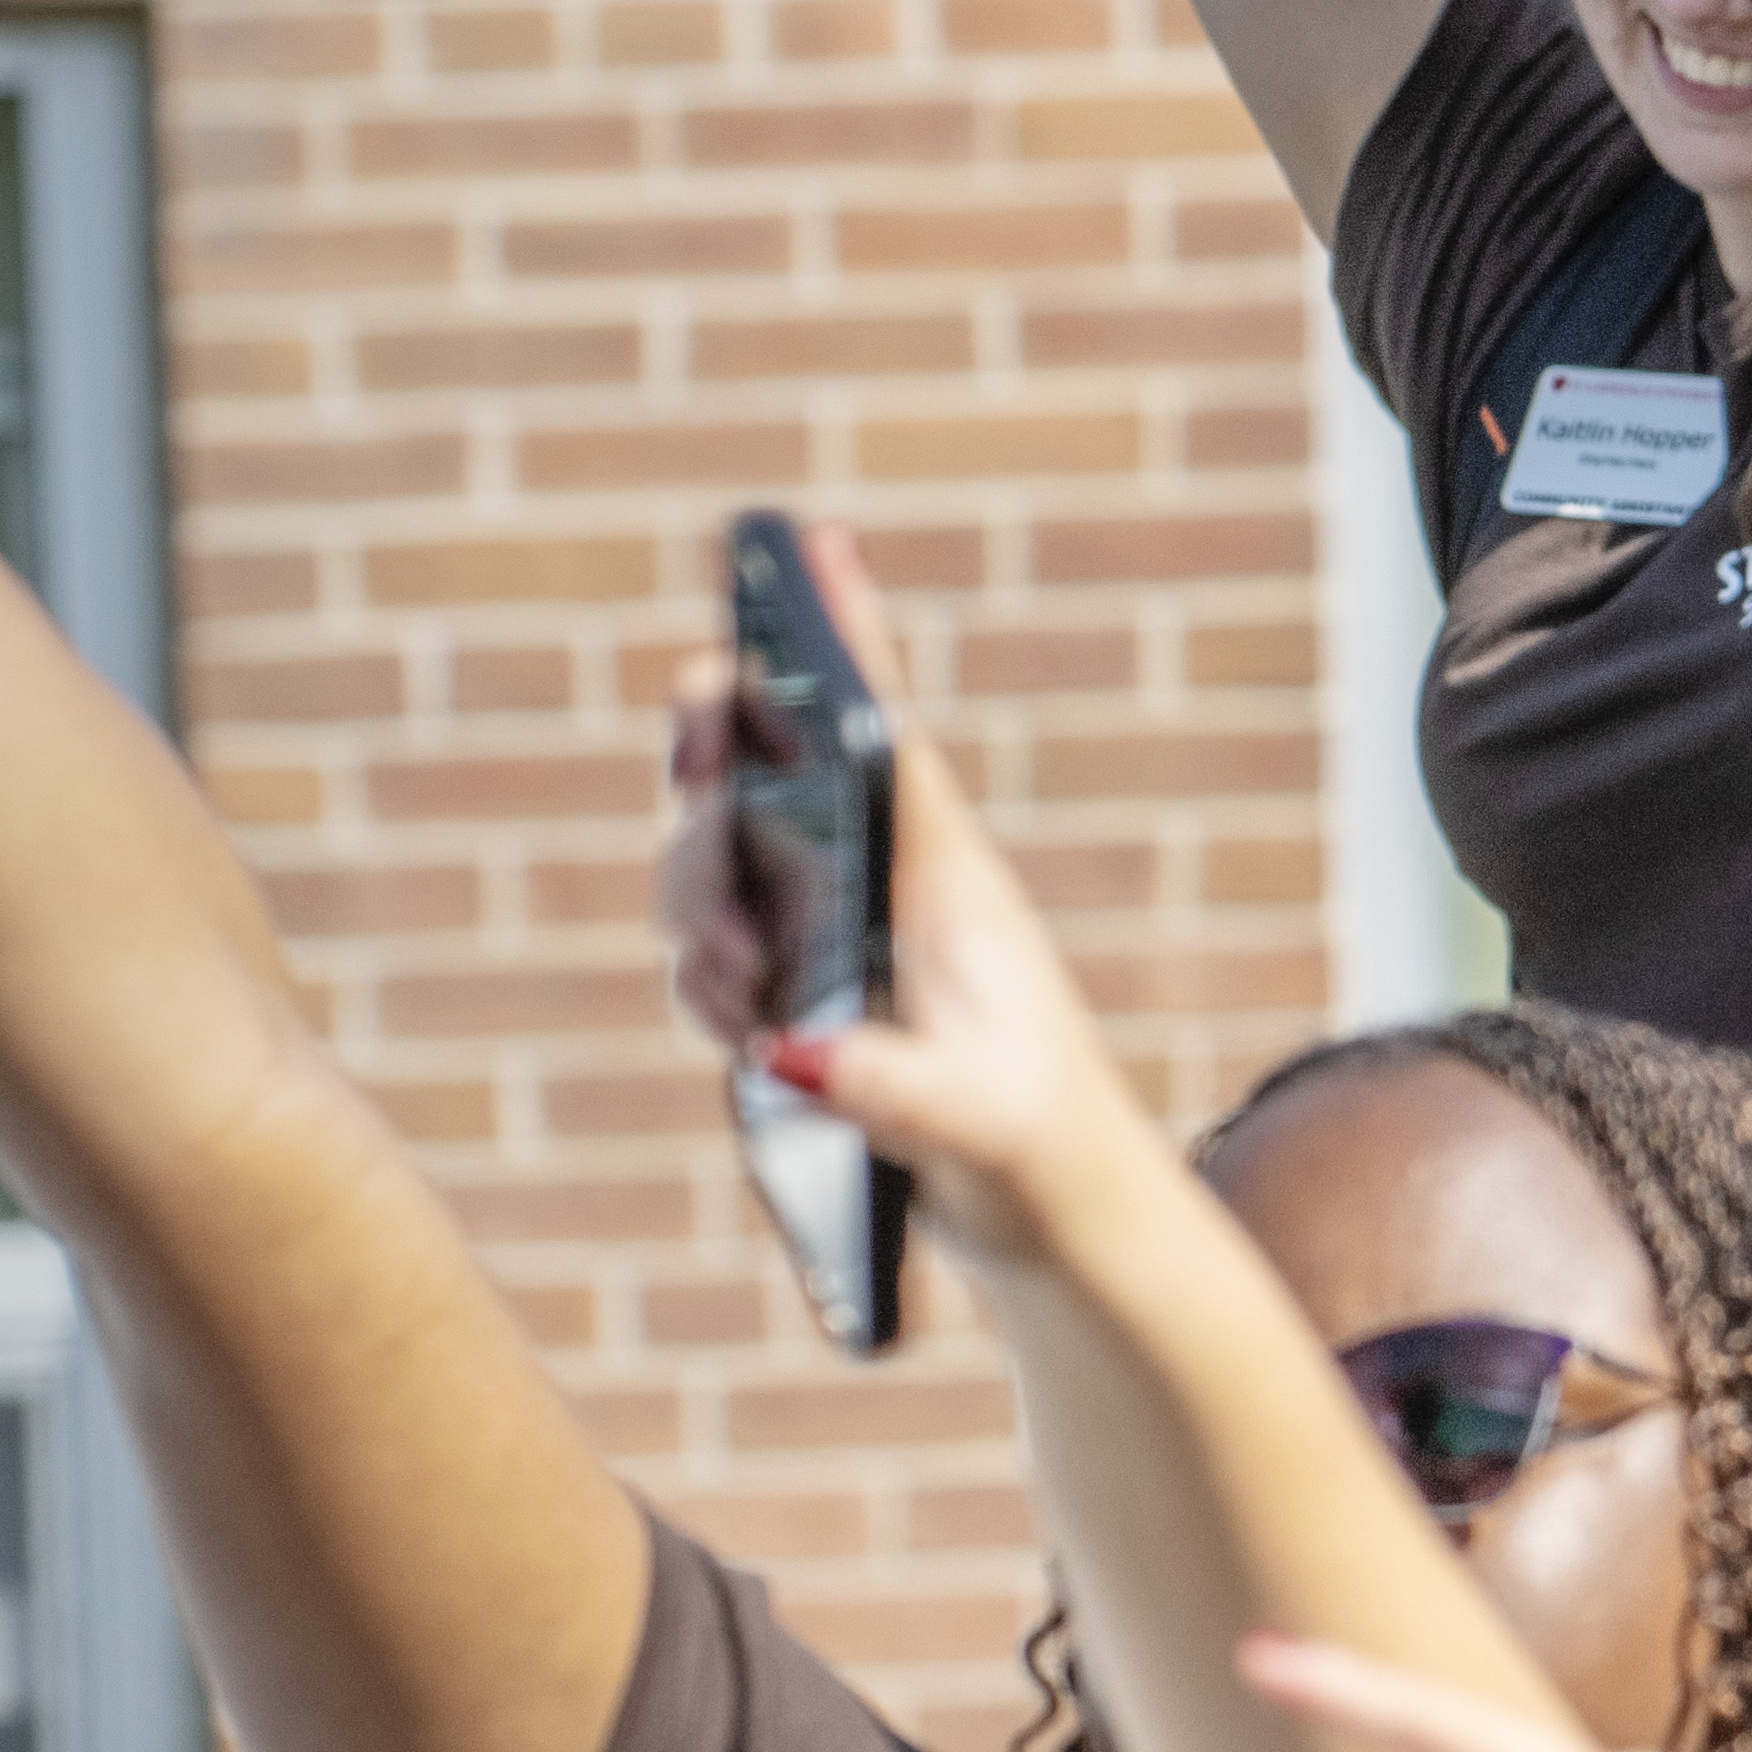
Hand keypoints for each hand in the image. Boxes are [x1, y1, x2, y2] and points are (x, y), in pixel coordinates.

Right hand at [658, 527, 1176, 1275]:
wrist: (1055, 1212)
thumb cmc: (1038, 1145)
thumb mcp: (977, 1122)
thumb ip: (889, 1089)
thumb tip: (785, 1056)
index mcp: (944, 882)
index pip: (881, 733)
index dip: (845, 634)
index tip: (816, 538)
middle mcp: (886, 892)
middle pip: (766, 785)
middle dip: (710, 765)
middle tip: (695, 752)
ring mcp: (840, 944)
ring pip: (721, 874)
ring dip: (697, 909)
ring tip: (739, 991)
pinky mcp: (810, 1006)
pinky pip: (721, 961)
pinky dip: (708, 984)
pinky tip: (743, 1033)